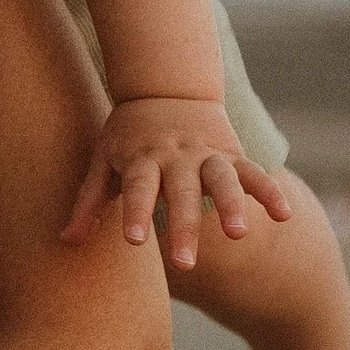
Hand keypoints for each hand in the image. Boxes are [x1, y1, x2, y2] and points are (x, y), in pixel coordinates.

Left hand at [59, 98, 294, 273]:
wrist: (165, 86)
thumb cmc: (126, 135)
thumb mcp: (103, 161)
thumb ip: (88, 202)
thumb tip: (65, 242)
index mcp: (142, 159)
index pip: (139, 187)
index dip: (137, 212)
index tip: (136, 241)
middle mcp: (176, 157)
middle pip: (181, 192)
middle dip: (185, 226)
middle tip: (184, 264)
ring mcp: (206, 154)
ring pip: (222, 179)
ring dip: (232, 205)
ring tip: (239, 234)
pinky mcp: (231, 154)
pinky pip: (253, 172)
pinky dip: (269, 190)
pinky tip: (284, 215)